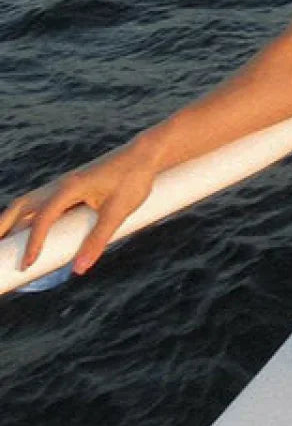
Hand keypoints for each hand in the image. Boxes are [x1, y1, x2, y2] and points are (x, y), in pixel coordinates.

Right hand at [0, 143, 157, 276]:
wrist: (144, 156)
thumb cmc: (133, 180)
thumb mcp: (118, 213)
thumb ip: (98, 240)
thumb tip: (79, 269)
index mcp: (68, 188)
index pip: (42, 219)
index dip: (33, 243)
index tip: (27, 265)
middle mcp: (59, 185)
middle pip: (20, 207)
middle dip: (3, 228)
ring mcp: (62, 185)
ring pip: (27, 204)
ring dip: (11, 221)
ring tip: (2, 242)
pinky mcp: (69, 188)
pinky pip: (39, 204)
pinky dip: (26, 217)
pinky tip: (25, 230)